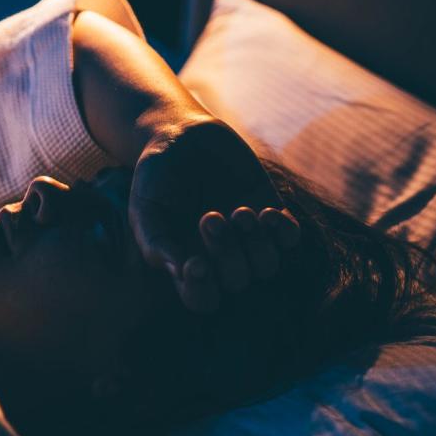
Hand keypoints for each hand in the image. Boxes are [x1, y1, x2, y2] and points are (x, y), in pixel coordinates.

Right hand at [128, 117, 300, 311]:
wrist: (182, 135)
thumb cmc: (156, 175)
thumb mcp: (144, 206)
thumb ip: (155, 241)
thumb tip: (180, 272)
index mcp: (188, 263)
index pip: (201, 299)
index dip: (203, 290)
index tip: (197, 263)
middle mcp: (220, 257)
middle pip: (237, 283)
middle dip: (226, 252)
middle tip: (210, 216)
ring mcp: (248, 238)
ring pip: (267, 267)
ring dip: (257, 244)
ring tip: (239, 212)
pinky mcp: (271, 213)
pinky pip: (291, 241)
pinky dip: (283, 232)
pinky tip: (266, 212)